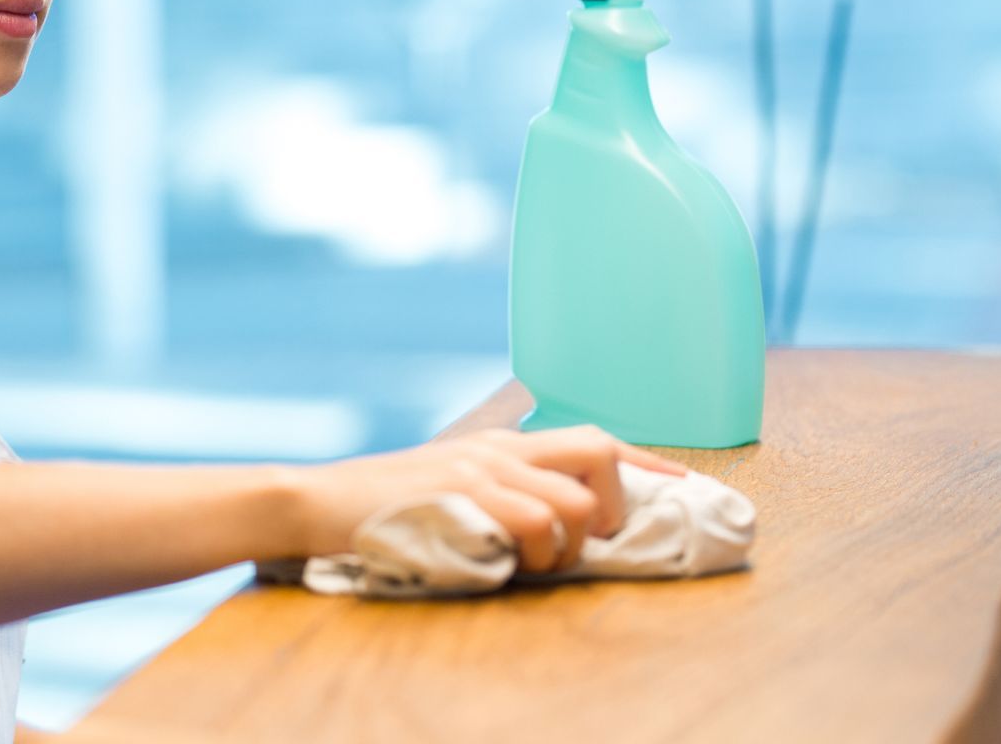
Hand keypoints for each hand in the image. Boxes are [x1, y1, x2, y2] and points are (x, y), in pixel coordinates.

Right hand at [288, 424, 689, 572]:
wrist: (313, 502)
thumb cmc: (377, 509)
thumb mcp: (445, 490)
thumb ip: (495, 496)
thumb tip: (549, 529)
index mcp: (498, 445)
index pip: (593, 438)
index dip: (649, 462)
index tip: (686, 485)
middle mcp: (497, 448)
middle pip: (599, 451)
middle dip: (615, 502)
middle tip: (590, 540)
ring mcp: (480, 469)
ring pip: (574, 500)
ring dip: (570, 544)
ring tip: (536, 563)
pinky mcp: (462, 496)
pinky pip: (535, 521)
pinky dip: (537, 552)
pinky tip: (507, 562)